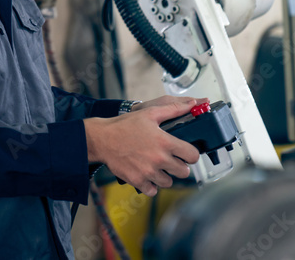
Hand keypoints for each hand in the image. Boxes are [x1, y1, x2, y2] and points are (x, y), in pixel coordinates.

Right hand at [83, 96, 204, 196]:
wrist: (102, 139)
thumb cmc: (124, 126)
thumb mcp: (150, 113)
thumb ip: (173, 109)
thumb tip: (192, 103)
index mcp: (165, 142)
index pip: (193, 156)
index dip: (191, 154)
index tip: (185, 153)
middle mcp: (159, 159)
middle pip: (184, 172)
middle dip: (179, 166)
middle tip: (171, 160)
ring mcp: (148, 172)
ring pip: (169, 182)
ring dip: (165, 176)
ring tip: (157, 166)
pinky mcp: (138, 181)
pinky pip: (153, 191)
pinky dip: (151, 185)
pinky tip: (147, 175)